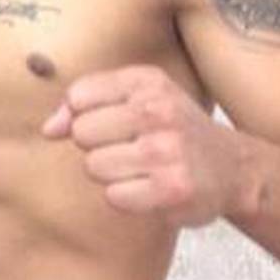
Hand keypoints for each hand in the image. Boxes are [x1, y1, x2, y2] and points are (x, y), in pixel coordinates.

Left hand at [42, 65, 249, 226]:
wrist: (232, 167)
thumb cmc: (172, 127)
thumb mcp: (136, 97)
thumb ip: (84, 103)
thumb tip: (47, 129)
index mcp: (146, 81)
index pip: (79, 95)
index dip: (82, 114)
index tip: (107, 121)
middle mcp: (157, 110)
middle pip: (82, 133)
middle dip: (96, 145)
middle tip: (129, 147)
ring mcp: (166, 150)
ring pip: (94, 166)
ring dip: (110, 174)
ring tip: (140, 167)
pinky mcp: (172, 189)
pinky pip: (114, 197)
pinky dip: (126, 198)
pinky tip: (150, 187)